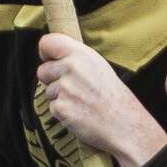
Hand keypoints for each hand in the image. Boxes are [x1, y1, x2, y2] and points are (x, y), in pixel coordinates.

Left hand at [37, 34, 166, 166]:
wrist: (124, 124)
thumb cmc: (115, 98)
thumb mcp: (99, 66)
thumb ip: (76, 58)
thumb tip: (56, 57)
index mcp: (82, 55)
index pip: (47, 43)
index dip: (46, 53)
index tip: (51, 60)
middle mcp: (72, 68)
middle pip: (42, 70)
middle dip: (52, 80)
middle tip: (73, 88)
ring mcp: (65, 88)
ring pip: (48, 91)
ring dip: (60, 98)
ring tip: (81, 102)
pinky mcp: (61, 108)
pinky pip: (52, 108)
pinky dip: (63, 112)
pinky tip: (79, 113)